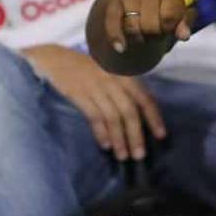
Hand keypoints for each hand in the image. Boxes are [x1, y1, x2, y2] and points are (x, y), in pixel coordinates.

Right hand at [25, 44, 166, 160]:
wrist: (54, 59)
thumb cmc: (85, 68)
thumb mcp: (110, 72)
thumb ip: (124, 89)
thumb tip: (139, 116)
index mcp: (124, 75)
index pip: (145, 98)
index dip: (154, 117)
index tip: (161, 135)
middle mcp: (113, 80)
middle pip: (129, 111)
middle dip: (136, 135)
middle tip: (140, 155)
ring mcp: (95, 87)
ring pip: (113, 117)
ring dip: (119, 139)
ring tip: (123, 156)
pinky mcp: (79, 94)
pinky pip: (94, 116)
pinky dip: (100, 132)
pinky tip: (105, 146)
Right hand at [101, 0, 192, 53]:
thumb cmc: (164, 7)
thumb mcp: (180, 11)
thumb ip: (185, 22)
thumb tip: (184, 35)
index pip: (170, 17)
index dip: (170, 29)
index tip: (170, 28)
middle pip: (151, 26)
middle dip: (155, 35)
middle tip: (156, 32)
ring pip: (133, 28)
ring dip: (139, 38)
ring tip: (144, 33)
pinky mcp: (112, 4)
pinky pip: (112, 25)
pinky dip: (117, 38)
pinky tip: (121, 48)